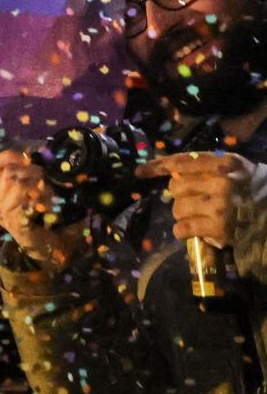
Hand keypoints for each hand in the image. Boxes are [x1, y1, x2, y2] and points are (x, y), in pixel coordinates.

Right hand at [0, 149, 85, 268]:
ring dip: (41, 188)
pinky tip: (50, 211)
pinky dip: (41, 202)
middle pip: (11, 172)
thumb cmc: (53, 224)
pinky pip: (23, 201)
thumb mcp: (47, 195)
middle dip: (36, 174)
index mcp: (4, 193)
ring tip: (52, 201)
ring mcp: (4, 214)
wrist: (54, 252)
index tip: (31, 160)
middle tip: (51, 188)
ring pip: (16, 183)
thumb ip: (40, 178)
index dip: (11, 156)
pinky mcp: (14, 224)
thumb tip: (43, 156)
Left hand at [136, 151, 260, 250]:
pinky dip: (183, 231)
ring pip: (177, 209)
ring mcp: (219, 205)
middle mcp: (221, 182)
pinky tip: (195, 230)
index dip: (158, 166)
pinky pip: (182, 228)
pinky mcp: (217, 227)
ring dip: (183, 215)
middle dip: (180, 196)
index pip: (182, 162)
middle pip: (176, 187)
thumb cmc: (252, 190)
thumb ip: (207, 166)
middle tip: (196, 201)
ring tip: (200, 216)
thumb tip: (171, 170)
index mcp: (225, 163)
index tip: (140, 171)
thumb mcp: (235, 168)